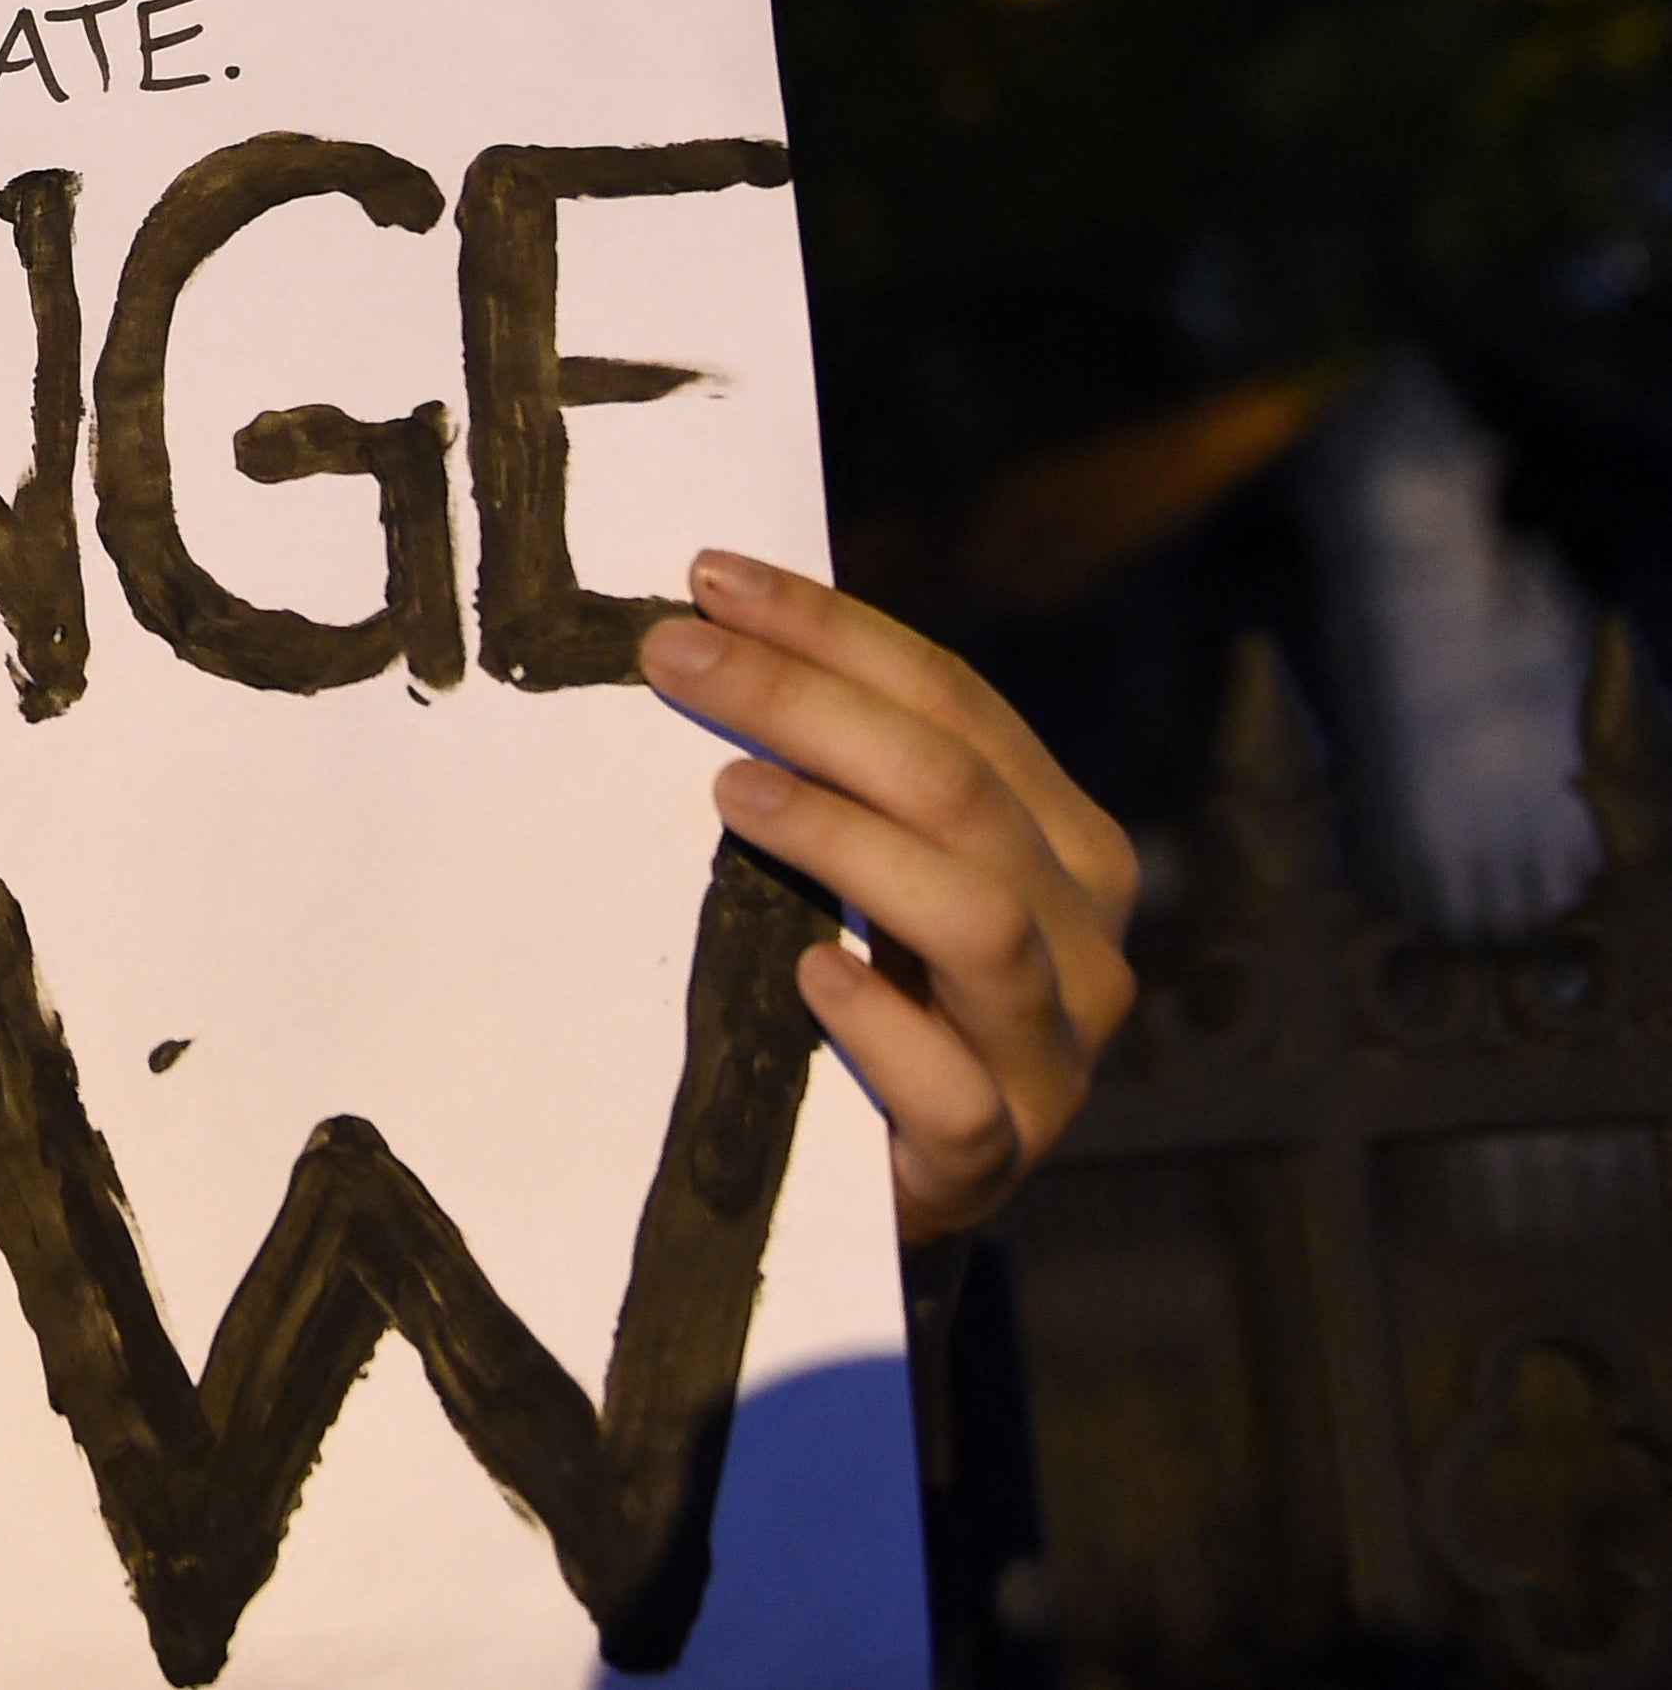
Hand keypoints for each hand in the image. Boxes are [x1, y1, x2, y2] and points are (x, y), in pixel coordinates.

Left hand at [641, 551, 1137, 1241]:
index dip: (834, 632)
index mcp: (1061, 840)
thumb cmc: (861, 993)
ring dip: (847, 841)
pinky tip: (806, 975)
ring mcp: (1052, 1052)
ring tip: (729, 792)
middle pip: (960, 790)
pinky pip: (958, 1091)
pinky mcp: (997, 1157)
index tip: (709, 578)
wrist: (872, 1182)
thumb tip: (709, 627)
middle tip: (677, 656)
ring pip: (981, 920)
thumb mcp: (861, 870)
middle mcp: (1083, 936)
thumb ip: (837, 772)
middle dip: (810, 703)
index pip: (957, 703)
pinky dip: (884, 1027)